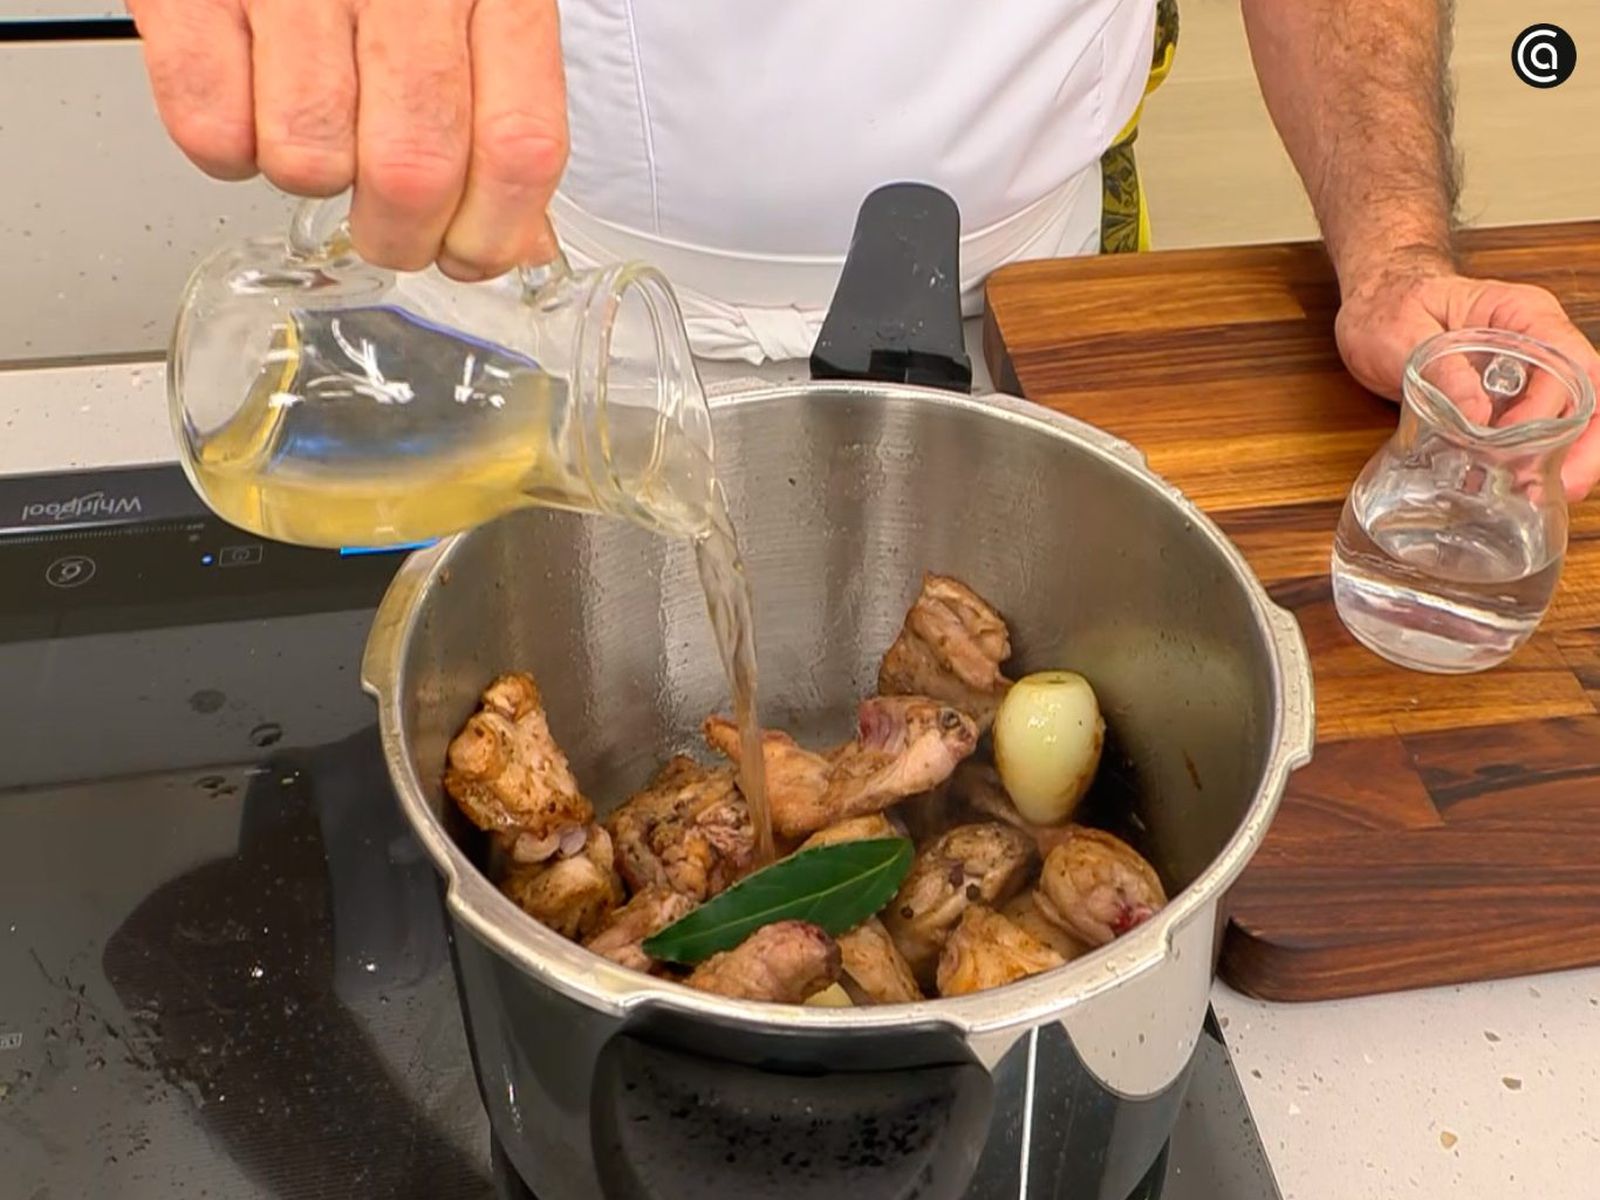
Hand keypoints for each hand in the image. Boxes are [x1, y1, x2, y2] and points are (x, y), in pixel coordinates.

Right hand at [127, 0, 566, 278]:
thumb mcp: (474, 4)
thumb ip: (502, 118)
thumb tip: (519, 241)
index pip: (519, 148)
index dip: (495, 231)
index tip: (471, 252)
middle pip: (412, 173)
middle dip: (398, 235)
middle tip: (387, 228)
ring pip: (308, 162)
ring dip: (308, 177)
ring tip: (314, 128)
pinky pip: (211, 129)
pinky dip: (226, 147)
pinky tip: (249, 102)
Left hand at [1335, 254, 1599, 499]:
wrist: (1377, 304)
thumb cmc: (1390, 304)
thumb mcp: (1402, 332)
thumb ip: (1440, 370)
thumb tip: (1475, 418)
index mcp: (1523, 314)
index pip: (1569, 360)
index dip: (1554, 405)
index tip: (1514, 440)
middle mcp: (1537, 343)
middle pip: (1587, 396)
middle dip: (1583, 446)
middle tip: (1556, 488)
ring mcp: (1527, 373)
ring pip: (1572, 420)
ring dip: (1565, 460)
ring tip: (1536, 497)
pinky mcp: (1507, 401)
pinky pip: (1538, 432)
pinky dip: (1534, 462)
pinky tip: (1516, 490)